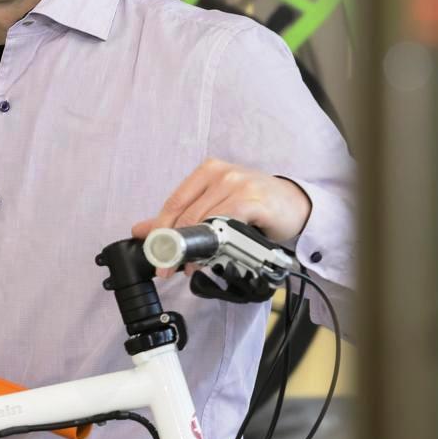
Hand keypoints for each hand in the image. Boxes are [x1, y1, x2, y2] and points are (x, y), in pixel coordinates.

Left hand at [133, 160, 311, 267]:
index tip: (154, 253)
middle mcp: (221, 173)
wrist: (296, 206)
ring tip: (190, 267)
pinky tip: (210, 258)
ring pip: (203, 220)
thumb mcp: (214, 207)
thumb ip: (180, 217)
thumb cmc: (255, 206)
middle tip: (168, 267)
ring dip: (193, 249)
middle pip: (185, 213)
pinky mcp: (253, 200)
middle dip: (173, 244)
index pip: (174, 202)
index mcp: (207, 171)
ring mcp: (238, 184)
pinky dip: (214, 244)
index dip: (160, 231)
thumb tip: (141, 230)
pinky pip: (225, 223)